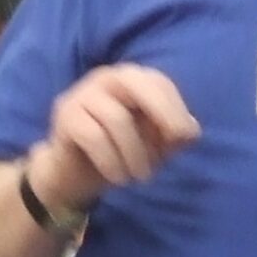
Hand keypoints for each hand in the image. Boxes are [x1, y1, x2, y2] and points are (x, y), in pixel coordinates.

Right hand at [26, 64, 200, 212]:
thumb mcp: (153, 146)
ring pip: (117, 118)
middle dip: (162, 112)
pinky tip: (118, 177)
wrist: (73, 174)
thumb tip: (192, 131)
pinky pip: (93, 136)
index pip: (158, 82)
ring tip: (141, 177)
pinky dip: (111, 160)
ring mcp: (81, 94)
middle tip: (175, 144)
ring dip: (135, 153)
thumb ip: (172, 136)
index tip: (187, 138)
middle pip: (136, 83)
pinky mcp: (64, 116)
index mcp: (130, 80)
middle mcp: (105, 78)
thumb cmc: (118, 153)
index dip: (176, 107)